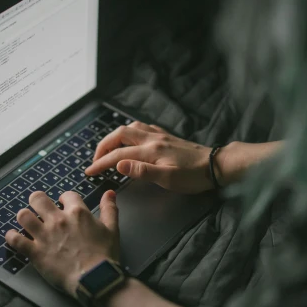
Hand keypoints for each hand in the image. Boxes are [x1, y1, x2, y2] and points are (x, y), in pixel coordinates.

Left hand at [5, 190, 119, 297]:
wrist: (95, 278)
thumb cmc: (105, 256)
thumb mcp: (112, 229)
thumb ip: (110, 209)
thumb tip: (109, 193)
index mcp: (77, 213)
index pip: (66, 195)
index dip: (64, 198)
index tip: (63, 204)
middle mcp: (58, 220)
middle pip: (38, 199)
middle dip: (37, 201)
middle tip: (39, 208)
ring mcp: (44, 235)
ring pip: (23, 216)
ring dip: (24, 217)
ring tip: (27, 222)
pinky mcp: (35, 252)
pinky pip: (15, 240)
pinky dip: (11, 237)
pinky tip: (13, 237)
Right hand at [85, 121, 213, 193]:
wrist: (216, 165)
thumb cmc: (193, 176)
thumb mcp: (168, 179)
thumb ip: (142, 171)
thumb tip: (119, 164)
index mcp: (150, 150)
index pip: (118, 155)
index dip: (101, 163)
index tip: (89, 172)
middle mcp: (152, 138)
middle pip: (120, 134)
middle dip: (103, 146)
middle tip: (96, 160)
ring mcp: (160, 135)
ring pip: (131, 128)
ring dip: (116, 137)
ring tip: (109, 149)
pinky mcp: (167, 136)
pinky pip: (144, 128)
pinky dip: (131, 132)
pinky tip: (132, 139)